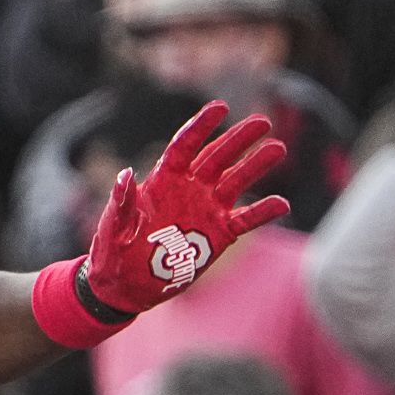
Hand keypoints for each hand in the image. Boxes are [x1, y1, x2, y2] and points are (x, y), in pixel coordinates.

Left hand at [80, 101, 289, 314]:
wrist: (125, 287)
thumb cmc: (113, 252)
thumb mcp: (113, 228)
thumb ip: (122, 202)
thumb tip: (126, 175)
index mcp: (163, 181)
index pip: (185, 147)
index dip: (202, 127)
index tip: (221, 108)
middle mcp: (189, 190)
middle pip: (218, 157)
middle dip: (239, 139)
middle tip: (263, 122)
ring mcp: (206, 210)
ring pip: (236, 181)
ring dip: (256, 166)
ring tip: (277, 149)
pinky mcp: (219, 235)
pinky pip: (245, 220)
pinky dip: (263, 212)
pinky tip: (282, 204)